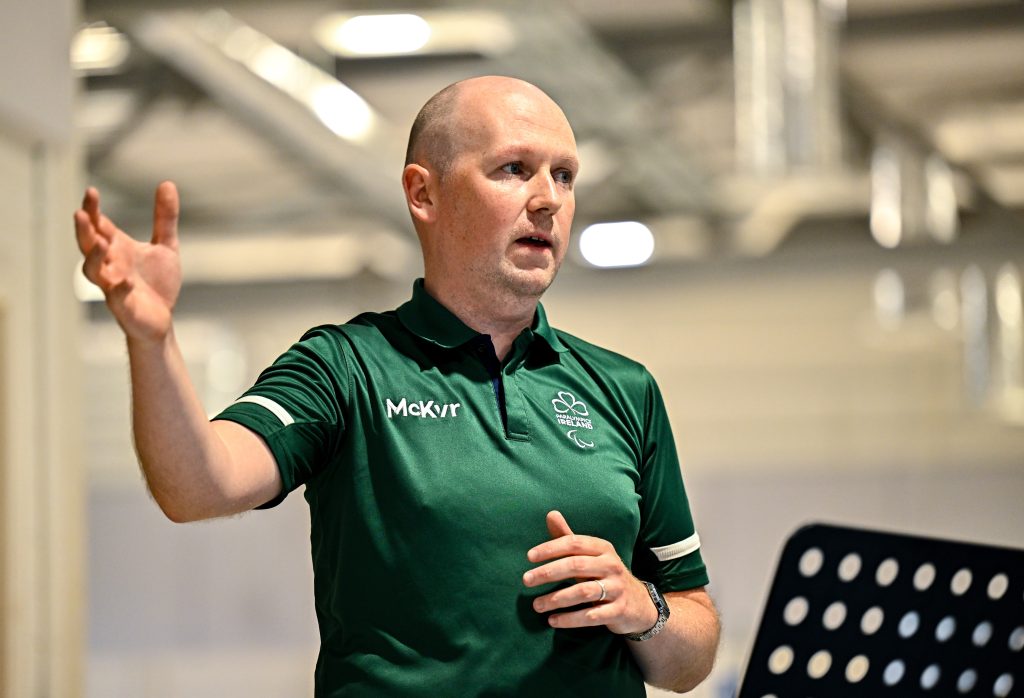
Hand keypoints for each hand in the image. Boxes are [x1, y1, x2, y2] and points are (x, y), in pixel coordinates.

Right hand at [74, 182, 181, 340]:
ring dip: (94, 257)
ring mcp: (113, 285)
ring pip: (93, 271)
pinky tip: (126, 281)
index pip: (99, 225)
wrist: (161, 319)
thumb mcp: (165, 245)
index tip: (91, 191)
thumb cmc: (157, 282)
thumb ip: (165, 217)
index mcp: (116, 247)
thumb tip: (167, 183)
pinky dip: (120, 288)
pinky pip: (116, 297)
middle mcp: (109, 264)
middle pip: (88, 244)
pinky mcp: (123, 306)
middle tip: (81, 212)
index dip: (92, 209)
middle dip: (84, 229)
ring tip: (100, 242)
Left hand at [523, 510, 657, 634]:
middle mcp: (611, 565)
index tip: (529, 557)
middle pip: (576, 566)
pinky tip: (553, 620)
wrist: (639, 604)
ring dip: (556, 599)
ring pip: (583, 592)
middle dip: (548, 572)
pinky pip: (591, 616)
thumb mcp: (591, 555)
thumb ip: (569, 538)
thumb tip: (551, 514)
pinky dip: (570, 619)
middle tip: (526, 580)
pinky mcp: (618, 611)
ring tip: (536, 605)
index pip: (574, 543)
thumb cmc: (605, 574)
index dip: (550, 548)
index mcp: (603, 548)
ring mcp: (617, 588)